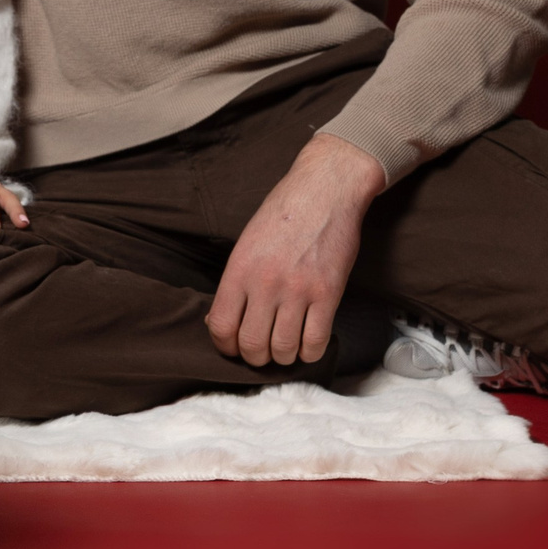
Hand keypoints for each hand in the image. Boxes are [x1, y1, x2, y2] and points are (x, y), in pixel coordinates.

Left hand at [206, 134, 387, 366]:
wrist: (324, 190)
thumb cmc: (284, 213)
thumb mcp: (247, 242)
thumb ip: (234, 282)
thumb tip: (220, 321)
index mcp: (240, 269)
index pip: (221, 327)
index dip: (225, 346)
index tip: (233, 347)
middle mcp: (266, 283)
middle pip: (251, 345)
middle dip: (254, 357)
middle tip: (261, 352)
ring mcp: (298, 289)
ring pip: (283, 349)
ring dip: (282, 358)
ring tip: (285, 349)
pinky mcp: (328, 293)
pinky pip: (315, 341)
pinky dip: (310, 353)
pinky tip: (307, 344)